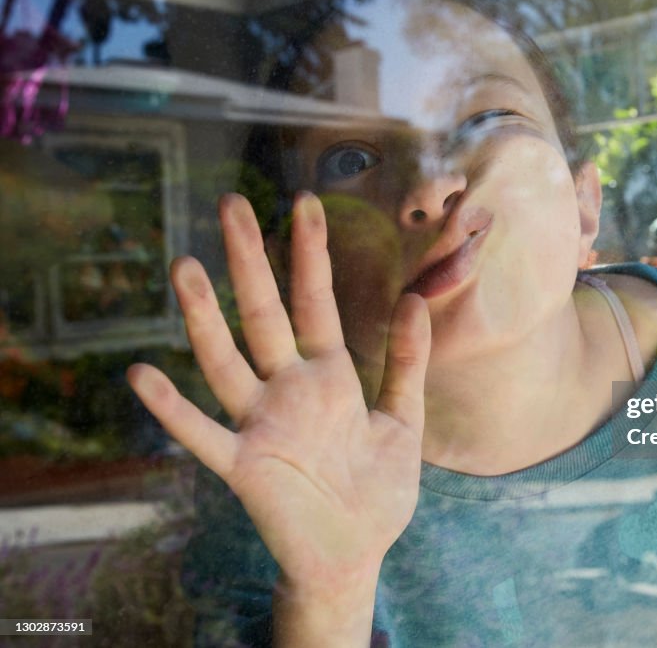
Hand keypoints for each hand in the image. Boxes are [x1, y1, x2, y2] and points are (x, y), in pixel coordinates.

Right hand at [127, 193, 429, 593]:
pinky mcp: (244, 467)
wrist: (356, 553)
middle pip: (264, 315)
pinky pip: (202, 435)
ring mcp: (261, 424)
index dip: (309, 255)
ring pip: (226, 362)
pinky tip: (141, 375)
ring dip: (205, 319)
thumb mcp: (404, 420)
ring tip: (185, 267)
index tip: (304, 203)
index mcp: (329, 374)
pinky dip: (173, 410)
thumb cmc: (378, 489)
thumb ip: (408, 363)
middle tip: (232, 205)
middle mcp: (288, 388)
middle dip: (250, 263)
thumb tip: (415, 299)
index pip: (315, 302)